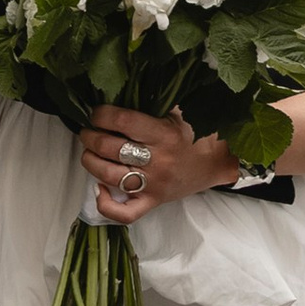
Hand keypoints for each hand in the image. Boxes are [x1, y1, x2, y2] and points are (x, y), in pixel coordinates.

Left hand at [79, 101, 242, 220]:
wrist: (216, 162)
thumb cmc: (194, 133)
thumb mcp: (177, 111)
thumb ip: (152, 103)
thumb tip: (116, 92)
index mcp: (164, 134)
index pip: (123, 121)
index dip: (102, 115)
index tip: (95, 113)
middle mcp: (158, 161)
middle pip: (111, 148)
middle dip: (91, 137)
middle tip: (87, 131)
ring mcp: (154, 184)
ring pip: (110, 176)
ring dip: (91, 162)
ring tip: (88, 152)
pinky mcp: (153, 202)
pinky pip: (126, 213)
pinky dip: (106, 204)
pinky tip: (99, 188)